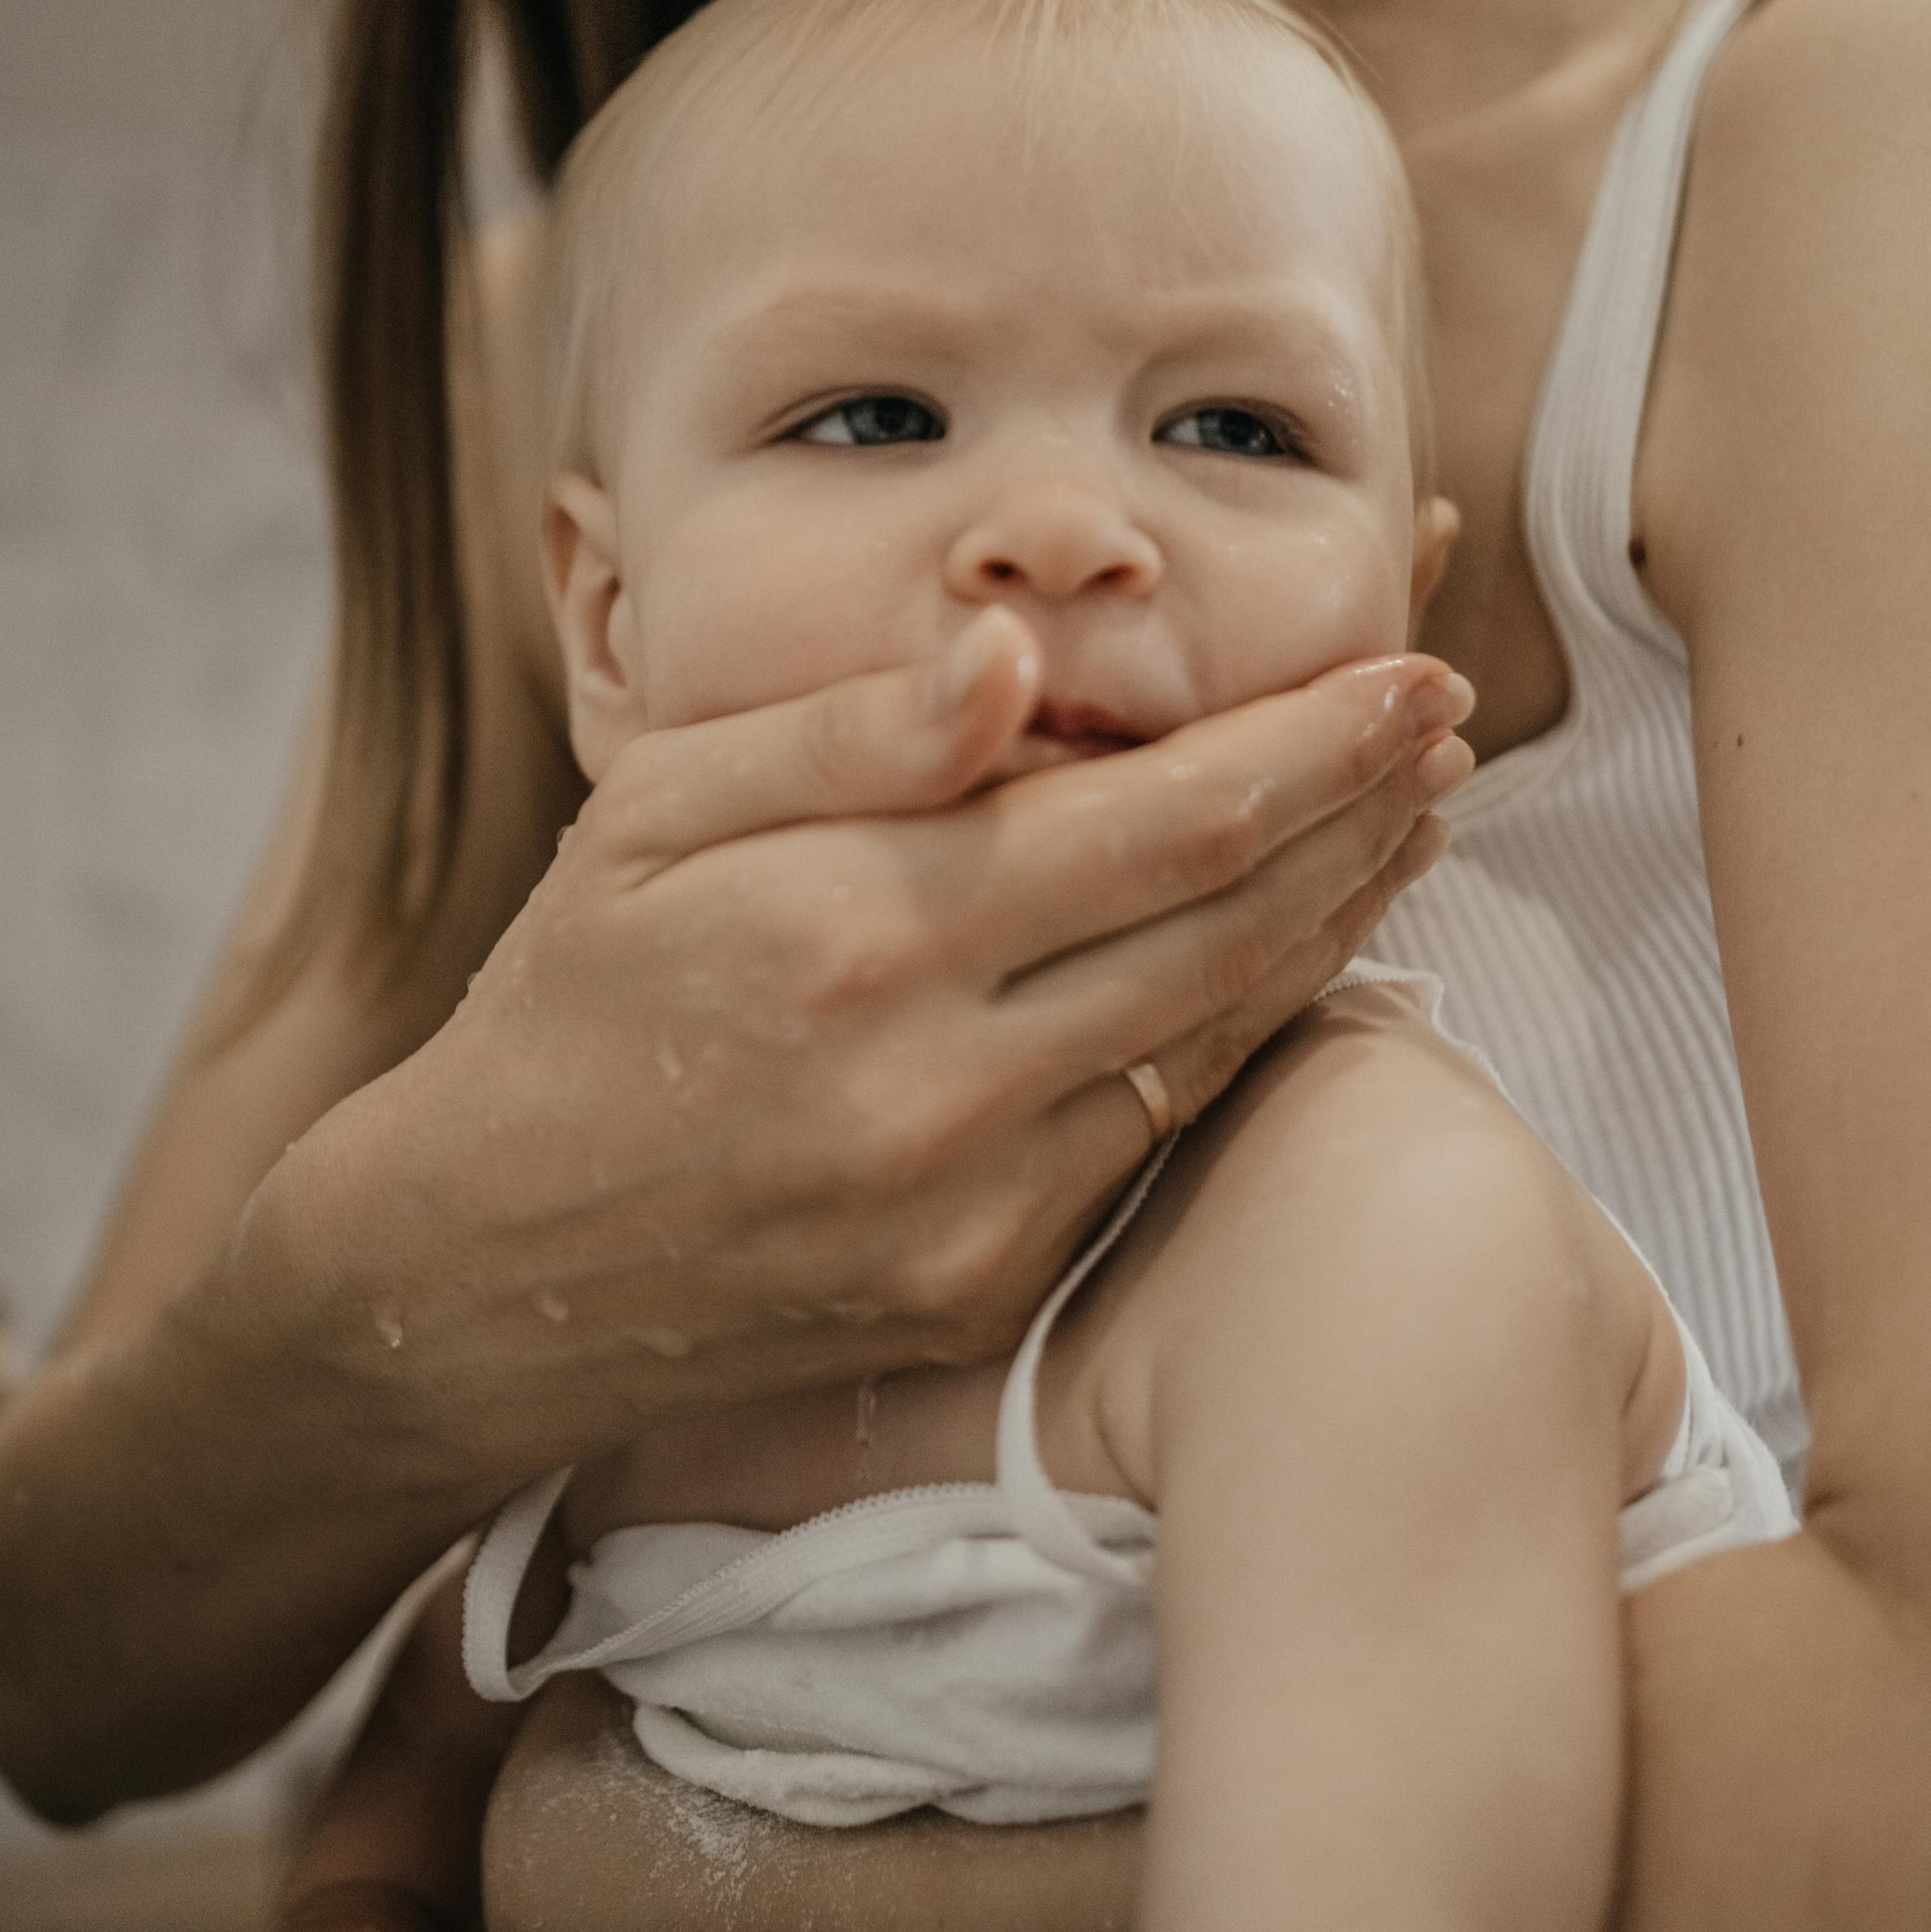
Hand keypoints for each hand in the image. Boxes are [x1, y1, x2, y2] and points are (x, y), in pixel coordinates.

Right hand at [258, 614, 1473, 1512]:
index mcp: (860, 934)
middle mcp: (939, 1081)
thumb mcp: (654, 819)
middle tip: (1451, 725)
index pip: (1161, 817)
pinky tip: (1289, 954)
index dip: (1313, 742)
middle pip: (1231, 925)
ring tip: (1413, 820)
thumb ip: (849, 734)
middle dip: (1364, 813)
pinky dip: (1240, 1033)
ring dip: (1336, 919)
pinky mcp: (985, 1285)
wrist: (480, 1272)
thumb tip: (1021, 646)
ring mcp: (975, 1205)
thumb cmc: (563, 1004)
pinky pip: (1156, 1136)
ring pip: (1218, 1038)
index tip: (1417, 668)